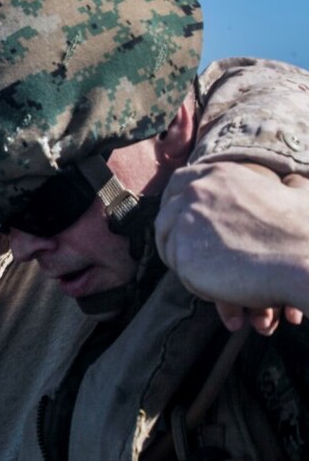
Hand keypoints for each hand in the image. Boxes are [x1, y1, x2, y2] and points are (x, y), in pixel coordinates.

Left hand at [156, 161, 308, 333]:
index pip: (178, 183)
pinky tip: (221, 286)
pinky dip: (196, 282)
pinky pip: (179, 271)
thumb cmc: (305, 232)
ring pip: (168, 245)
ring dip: (184, 260)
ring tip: (213, 273)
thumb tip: (294, 181)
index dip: (175, 203)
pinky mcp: (182, 254)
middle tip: (192, 254)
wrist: (304, 260)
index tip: (181, 220)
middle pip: (164, 215)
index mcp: (219, 175)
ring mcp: (185, 223)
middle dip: (172, 235)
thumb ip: (286, 186)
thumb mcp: (297, 195)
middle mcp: (196, 193)